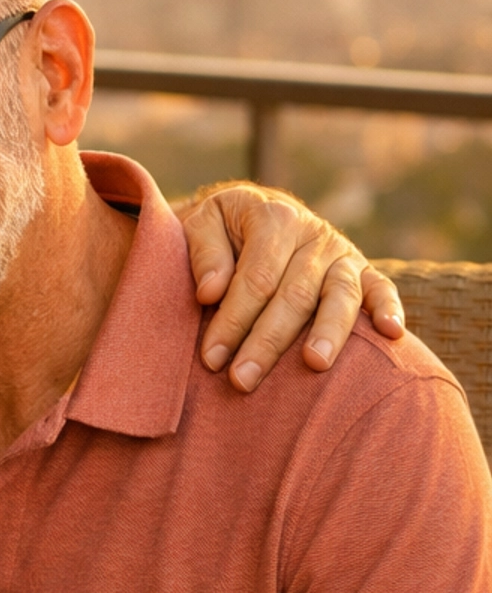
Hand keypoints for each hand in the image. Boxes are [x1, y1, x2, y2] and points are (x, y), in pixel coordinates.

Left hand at [179, 183, 404, 392]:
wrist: (253, 212)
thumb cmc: (222, 230)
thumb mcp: (201, 222)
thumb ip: (204, 253)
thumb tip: (211, 292)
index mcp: (274, 218)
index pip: (256, 279)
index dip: (233, 320)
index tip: (211, 358)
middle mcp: (313, 233)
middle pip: (294, 294)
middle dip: (267, 341)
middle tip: (242, 380)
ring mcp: (342, 253)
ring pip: (340, 295)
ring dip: (327, 333)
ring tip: (315, 364)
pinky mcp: (363, 270)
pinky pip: (381, 288)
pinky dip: (390, 308)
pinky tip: (391, 334)